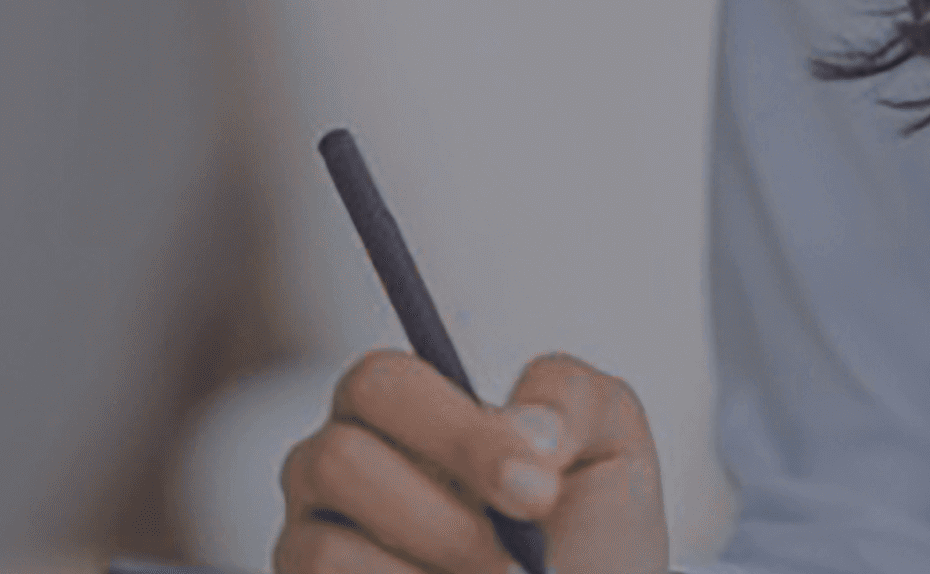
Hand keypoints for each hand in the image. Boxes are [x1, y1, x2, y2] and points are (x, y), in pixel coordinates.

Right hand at [274, 346, 668, 573]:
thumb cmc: (591, 529)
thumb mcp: (610, 444)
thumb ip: (571, 396)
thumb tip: (518, 420)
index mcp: (405, 413)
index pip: (379, 383)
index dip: (457, 435)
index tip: (538, 491)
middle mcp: (339, 474)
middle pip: (333, 459)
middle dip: (439, 515)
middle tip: (518, 553)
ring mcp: (309, 549)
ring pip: (324, 550)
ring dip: (435, 563)